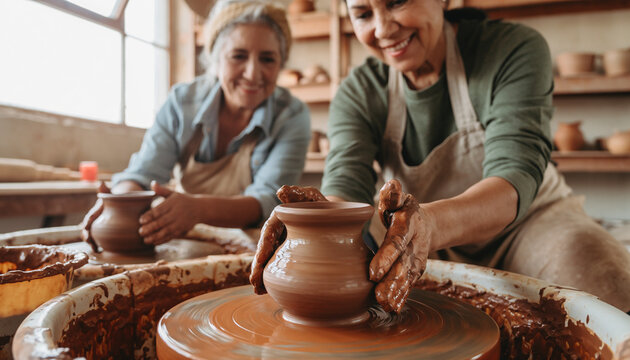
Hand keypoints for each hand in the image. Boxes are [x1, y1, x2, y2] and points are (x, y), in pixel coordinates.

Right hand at [80, 181, 110, 251]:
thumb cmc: (113, 199)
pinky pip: (99, 241)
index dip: (86, 225)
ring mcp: (98, 229)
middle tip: (89, 242)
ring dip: (92, 243)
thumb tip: (101, 183)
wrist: (120, 204)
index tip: (85, 229)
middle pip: (87, 230)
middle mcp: (94, 222)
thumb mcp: (110, 194)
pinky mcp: (103, 234)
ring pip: (92, 237)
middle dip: (87, 237)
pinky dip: (99, 245)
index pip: (88, 219)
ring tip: (95, 249)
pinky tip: (102, 251)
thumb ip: (105, 190)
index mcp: (94, 212)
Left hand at [138, 181, 200, 244]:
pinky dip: (162, 240)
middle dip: (150, 228)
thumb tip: (152, 183)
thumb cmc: (183, 200)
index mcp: (172, 203)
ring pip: (166, 231)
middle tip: (140, 232)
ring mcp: (179, 223)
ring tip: (145, 240)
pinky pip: (171, 236)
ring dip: (155, 236)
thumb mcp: (173, 193)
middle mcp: (176, 213)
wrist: (200, 209)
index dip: (149, 216)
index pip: (158, 211)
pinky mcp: (181, 230)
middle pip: (161, 222)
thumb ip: (161, 190)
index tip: (140, 220)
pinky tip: (154, 242)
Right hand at [250, 185, 326, 294]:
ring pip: (269, 260)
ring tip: (258, 290)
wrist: (331, 216)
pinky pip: (278, 267)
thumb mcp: (311, 197)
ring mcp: (283, 244)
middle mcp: (278, 232)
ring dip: (262, 275)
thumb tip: (281, 191)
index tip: (259, 260)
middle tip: (254, 280)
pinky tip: (265, 292)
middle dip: (258, 266)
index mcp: (280, 218)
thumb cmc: (320, 205)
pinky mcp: (289, 255)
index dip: (263, 246)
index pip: (269, 232)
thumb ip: (297, 194)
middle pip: (265, 250)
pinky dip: (270, 279)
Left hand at [370, 179, 433, 312]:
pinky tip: (393, 308)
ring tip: (385, 304)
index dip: (386, 257)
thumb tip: (392, 185)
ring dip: (397, 291)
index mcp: (409, 224)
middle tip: (378, 295)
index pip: (396, 241)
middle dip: (392, 280)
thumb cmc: (402, 210)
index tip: (373, 272)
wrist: (427, 224)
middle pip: (403, 264)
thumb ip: (392, 195)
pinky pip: (409, 284)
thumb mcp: (398, 200)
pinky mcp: (415, 270)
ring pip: (407, 277)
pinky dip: (402, 296)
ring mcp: (417, 259)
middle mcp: (415, 244)